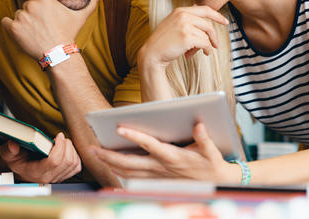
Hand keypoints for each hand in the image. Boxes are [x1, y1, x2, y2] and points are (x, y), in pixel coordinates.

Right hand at [0, 132, 81, 182]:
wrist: (19, 171)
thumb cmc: (16, 162)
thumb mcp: (8, 155)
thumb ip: (9, 150)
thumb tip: (13, 144)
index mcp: (36, 172)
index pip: (54, 162)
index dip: (59, 146)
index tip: (58, 136)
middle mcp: (48, 178)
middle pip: (67, 161)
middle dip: (67, 145)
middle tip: (61, 137)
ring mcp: (57, 178)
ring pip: (74, 164)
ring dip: (72, 149)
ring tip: (63, 142)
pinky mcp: (63, 176)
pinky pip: (76, 167)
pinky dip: (75, 155)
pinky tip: (67, 149)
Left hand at [1, 0, 101, 59]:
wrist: (58, 52)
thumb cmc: (68, 34)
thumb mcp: (80, 17)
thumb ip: (89, 4)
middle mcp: (31, 4)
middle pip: (23, 6)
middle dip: (28, 15)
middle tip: (37, 27)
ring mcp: (21, 16)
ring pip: (16, 16)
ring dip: (21, 23)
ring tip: (33, 34)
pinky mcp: (13, 28)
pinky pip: (5, 23)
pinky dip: (9, 27)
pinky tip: (19, 34)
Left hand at [90, 123, 237, 182]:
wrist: (216, 183)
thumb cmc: (212, 164)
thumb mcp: (211, 151)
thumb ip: (204, 138)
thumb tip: (198, 124)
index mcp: (172, 157)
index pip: (149, 144)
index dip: (134, 136)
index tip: (119, 128)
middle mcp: (160, 168)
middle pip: (129, 162)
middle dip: (109, 156)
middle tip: (92, 148)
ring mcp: (156, 176)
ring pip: (127, 172)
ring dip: (110, 163)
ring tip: (95, 154)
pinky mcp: (156, 181)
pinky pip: (133, 178)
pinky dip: (119, 172)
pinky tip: (111, 165)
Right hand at [139, 6, 228, 69]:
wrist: (152, 53)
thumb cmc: (163, 42)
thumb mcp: (173, 25)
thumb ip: (186, 20)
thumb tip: (204, 21)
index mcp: (180, 11)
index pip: (204, 9)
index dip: (217, 15)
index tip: (225, 22)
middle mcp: (183, 15)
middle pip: (208, 25)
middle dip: (213, 37)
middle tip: (215, 45)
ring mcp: (185, 26)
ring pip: (206, 36)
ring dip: (204, 46)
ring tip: (196, 52)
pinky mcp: (187, 37)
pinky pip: (204, 43)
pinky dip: (204, 50)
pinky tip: (196, 54)